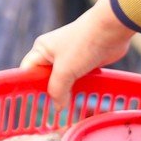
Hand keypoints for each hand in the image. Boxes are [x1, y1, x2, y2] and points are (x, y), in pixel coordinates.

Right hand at [20, 0, 137, 108]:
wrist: (111, 29)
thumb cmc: (83, 44)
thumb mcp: (65, 71)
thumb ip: (57, 90)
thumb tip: (57, 108)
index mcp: (42, 50)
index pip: (28, 71)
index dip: (29, 87)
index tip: (34, 104)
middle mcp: (54, 53)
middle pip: (46, 78)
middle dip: (50, 93)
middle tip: (52, 110)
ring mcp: (70, 57)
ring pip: (64, 80)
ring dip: (66, 92)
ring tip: (66, 109)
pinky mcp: (85, 62)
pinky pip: (78, 79)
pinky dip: (79, 88)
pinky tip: (80, 99)